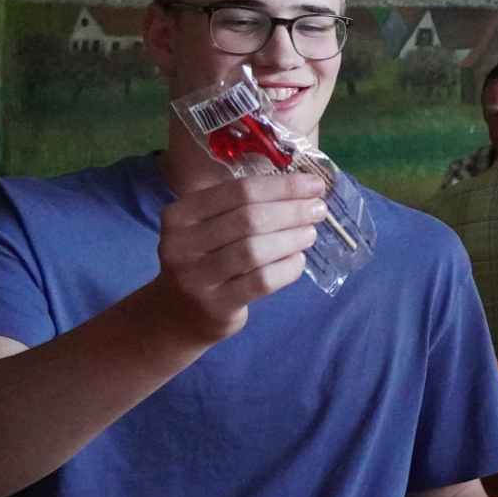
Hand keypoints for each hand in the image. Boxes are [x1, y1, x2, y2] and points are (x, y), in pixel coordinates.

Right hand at [148, 172, 328, 346]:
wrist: (179, 312)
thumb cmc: (206, 257)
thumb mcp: (210, 225)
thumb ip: (246, 205)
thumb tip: (306, 188)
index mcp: (181, 214)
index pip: (240, 190)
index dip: (283, 186)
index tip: (315, 184)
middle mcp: (181, 244)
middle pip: (249, 218)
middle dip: (292, 211)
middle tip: (319, 209)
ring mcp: (196, 277)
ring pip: (254, 250)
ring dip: (291, 238)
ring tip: (311, 233)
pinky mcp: (215, 305)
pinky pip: (262, 281)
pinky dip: (287, 268)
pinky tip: (298, 260)